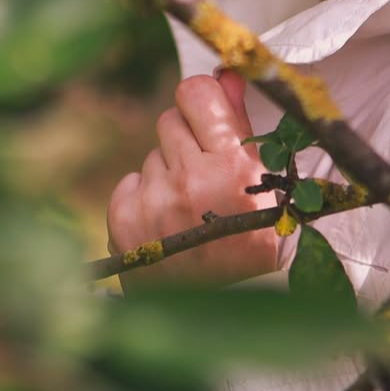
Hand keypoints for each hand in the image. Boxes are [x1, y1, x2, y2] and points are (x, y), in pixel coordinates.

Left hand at [107, 71, 279, 287]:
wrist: (226, 317)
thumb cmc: (256, 245)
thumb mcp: (265, 184)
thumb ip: (239, 123)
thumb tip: (226, 74)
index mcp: (232, 167)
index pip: (195, 92)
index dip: (202, 100)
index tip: (208, 116)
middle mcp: (189, 180)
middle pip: (170, 120)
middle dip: (186, 140)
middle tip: (205, 177)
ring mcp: (153, 203)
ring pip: (152, 156)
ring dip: (168, 173)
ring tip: (191, 211)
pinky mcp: (124, 222)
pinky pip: (130, 182)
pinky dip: (145, 197)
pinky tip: (168, 224)